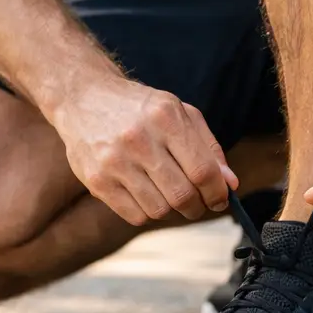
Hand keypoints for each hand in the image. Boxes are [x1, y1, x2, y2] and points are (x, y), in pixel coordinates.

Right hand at [52, 77, 238, 226]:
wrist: (84, 97)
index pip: (202, 171)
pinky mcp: (96, 180)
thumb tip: (229, 184)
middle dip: (197, 206)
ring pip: (160, 210)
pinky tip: (145, 194)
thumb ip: (208, 147)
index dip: (217, 192)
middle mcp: (138, 139)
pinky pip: (134, 215)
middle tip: (197, 204)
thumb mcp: (178, 112)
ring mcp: (114, 161)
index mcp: (165, 118)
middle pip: (182, 195)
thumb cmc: (138, 108)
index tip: (220, 199)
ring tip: (167, 194)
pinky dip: (147, 212)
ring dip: (171, 209)